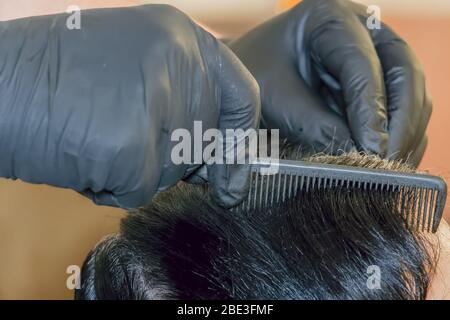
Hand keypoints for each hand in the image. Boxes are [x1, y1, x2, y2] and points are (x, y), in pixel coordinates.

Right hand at [0, 5, 259, 207]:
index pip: (240, 94)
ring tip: (93, 138)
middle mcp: (179, 60)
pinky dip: (110, 186)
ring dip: (135, 171)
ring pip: (173, 170)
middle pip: (205, 140)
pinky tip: (81, 157)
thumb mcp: (133, 69)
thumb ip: (181, 99)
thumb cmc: (57, 79)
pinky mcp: (133, 143)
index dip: (241, 138)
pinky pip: (140, 189)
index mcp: (181, 35)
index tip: (236, 174)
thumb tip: (215, 153)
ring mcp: (159, 100)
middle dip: (174, 160)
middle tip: (127, 144)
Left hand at [231, 0, 430, 165]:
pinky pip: (402, 108)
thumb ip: (317, 126)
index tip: (372, 150)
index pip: (363, 64)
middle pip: (402, 73)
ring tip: (390, 169)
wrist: (245, 79)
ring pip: (410, 93)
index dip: (371, 110)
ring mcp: (375, 54)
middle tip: (388, 162)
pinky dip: (399, 136)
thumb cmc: (253, 80)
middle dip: (400, 123)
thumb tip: (359, 156)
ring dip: (405, 133)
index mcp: (330, 18)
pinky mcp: (377, 81)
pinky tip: (389, 162)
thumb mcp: (277, 101)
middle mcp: (362, 30)